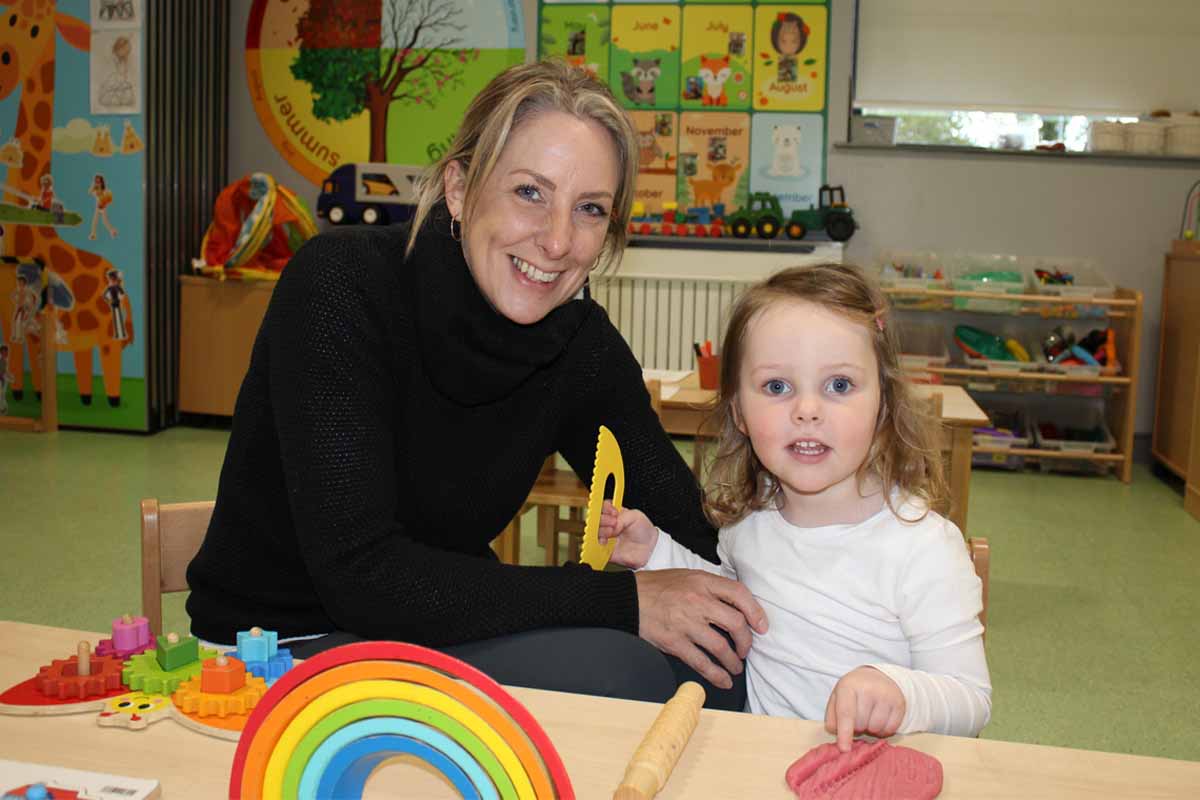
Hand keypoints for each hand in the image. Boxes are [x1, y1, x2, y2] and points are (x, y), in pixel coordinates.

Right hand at [597, 501, 658, 568]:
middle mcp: (608, 525)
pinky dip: (598, 543)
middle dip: (602, 519)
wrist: (650, 548)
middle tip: (614, 523)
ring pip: (593, 532)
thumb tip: (613, 524)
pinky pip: (595, 546)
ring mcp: (605, 537)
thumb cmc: (644, 531)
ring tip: (612, 533)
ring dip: (601, 530)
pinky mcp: (605, 550)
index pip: (602, 507)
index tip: (613, 512)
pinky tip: (606, 542)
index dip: (605, 508)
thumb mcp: (636, 516)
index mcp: (614, 514)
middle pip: (595, 519)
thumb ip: (622, 516)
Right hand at [634, 569, 767, 689]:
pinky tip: (723, 680)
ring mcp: (686, 623)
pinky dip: (716, 675)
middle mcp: (697, 601)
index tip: (761, 626)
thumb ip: (710, 587)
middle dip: (746, 641)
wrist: (627, 599)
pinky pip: (701, 662)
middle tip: (745, 649)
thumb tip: (734, 604)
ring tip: (736, 666)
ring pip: (721, 647)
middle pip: (735, 623)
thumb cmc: (656, 587)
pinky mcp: (674, 642)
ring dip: (733, 661)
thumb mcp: (686, 576)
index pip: (739, 593)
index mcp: (702, 582)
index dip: (755, 611)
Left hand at [824, 666, 905, 751]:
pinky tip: (880, 718)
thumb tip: (837, 735)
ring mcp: (885, 695)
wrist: (878, 677)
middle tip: (859, 717)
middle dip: (857, 728)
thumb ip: (832, 717)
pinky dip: (883, 730)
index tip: (844, 749)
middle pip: (861, 724)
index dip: (844, 733)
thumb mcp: (837, 698)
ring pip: (876, 728)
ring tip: (869, 717)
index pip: (846, 713)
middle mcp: (868, 688)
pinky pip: (890, 729)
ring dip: (871, 729)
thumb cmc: (853, 692)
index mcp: (848, 686)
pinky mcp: (899, 703)